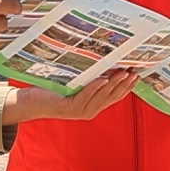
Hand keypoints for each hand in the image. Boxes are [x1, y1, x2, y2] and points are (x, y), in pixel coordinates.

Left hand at [3, 71, 137, 124]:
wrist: (31, 102)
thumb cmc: (52, 90)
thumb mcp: (75, 83)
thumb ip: (88, 77)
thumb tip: (103, 59)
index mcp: (93, 105)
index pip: (116, 96)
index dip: (128, 87)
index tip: (138, 75)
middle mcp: (90, 110)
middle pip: (112, 96)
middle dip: (125, 84)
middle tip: (135, 72)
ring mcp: (80, 111)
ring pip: (102, 96)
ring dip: (114, 84)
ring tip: (124, 73)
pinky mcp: (70, 108)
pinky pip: (86, 96)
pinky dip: (95, 88)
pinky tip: (103, 79)